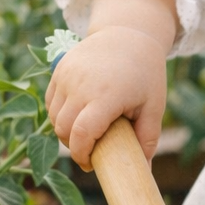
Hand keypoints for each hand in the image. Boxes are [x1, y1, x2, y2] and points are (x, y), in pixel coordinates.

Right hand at [46, 27, 167, 171]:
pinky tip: (76, 117)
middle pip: (64, 129)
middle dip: (74, 147)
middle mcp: (81, 85)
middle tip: (89, 151)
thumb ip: (148, 138)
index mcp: (106, 96)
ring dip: (65, 132)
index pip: (81, 134)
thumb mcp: (153, 105)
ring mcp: (66, 76)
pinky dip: (59, 115)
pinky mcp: (59, 70)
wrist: (128, 34)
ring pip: (53, 117)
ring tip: (84, 134)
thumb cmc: (145, 73)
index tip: (91, 164)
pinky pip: (50, 102)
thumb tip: (144, 170)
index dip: (82, 155)